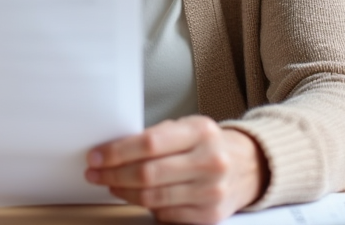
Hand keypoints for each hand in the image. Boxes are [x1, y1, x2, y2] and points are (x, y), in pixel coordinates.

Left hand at [84, 115, 267, 224]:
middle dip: (113, 175)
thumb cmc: (208, 145)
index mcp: (201, 131)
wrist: (248, 167)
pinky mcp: (209, 215)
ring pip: (153, 197)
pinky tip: (137, 196)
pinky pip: (166, 214)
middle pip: (148, 173)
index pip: (149, 143)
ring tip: (111, 184)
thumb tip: (112, 150)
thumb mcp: (188, 128)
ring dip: (124, 193)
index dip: (116, 152)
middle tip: (96, 173)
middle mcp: (209, 161)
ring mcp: (211, 191)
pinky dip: (146, 206)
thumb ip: (156, 137)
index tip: (96, 157)